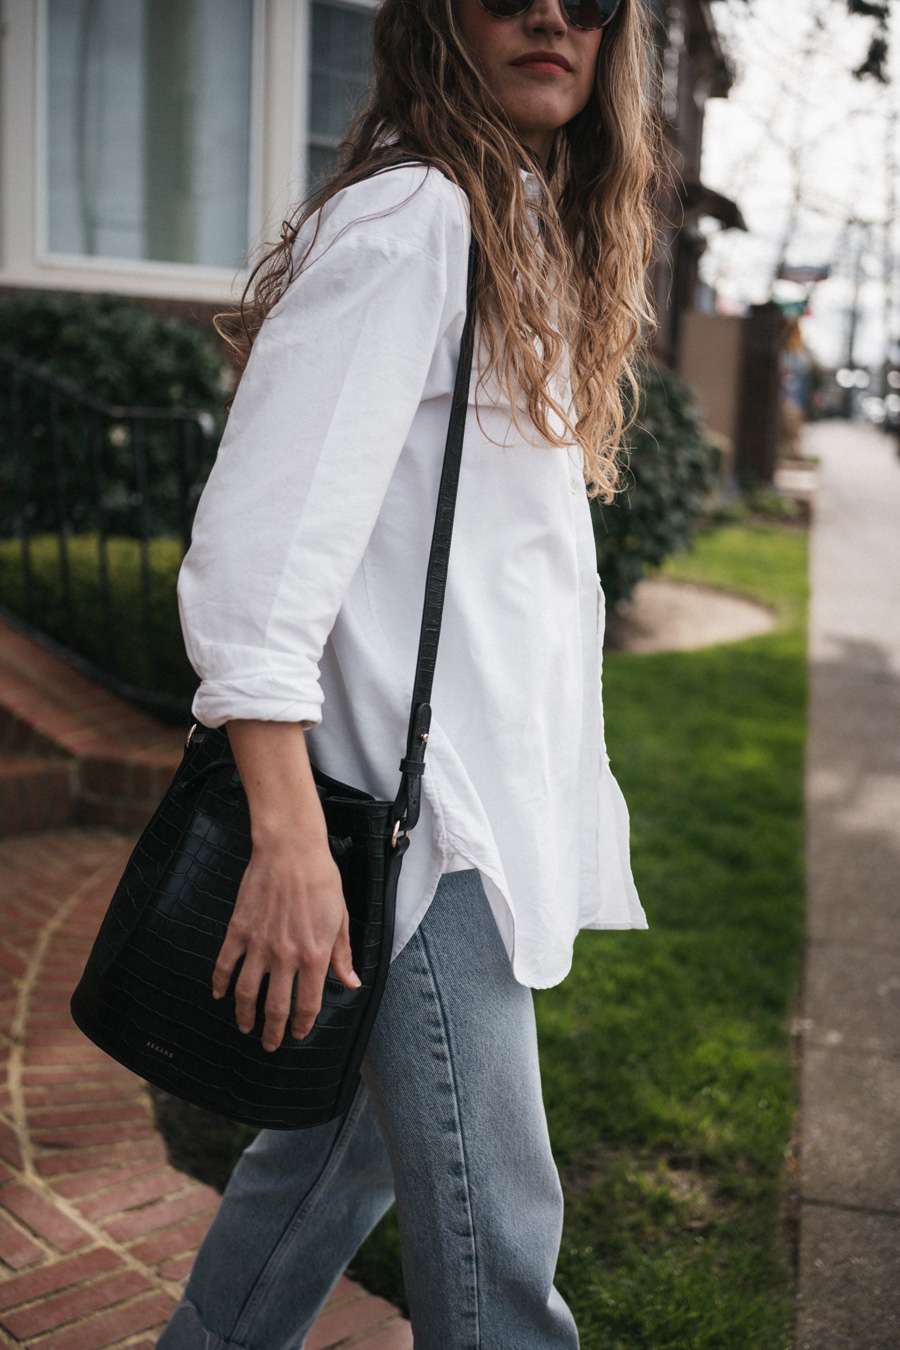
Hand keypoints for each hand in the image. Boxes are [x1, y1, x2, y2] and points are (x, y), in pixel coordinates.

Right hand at [212, 836, 358, 1050]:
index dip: (302, 1025)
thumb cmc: (321, 880)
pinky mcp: (238, 930)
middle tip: (270, 1044)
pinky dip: (219, 984)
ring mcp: (259, 944)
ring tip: (245, 1026)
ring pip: (245, 992)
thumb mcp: (341, 919)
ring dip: (244, 1015)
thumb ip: (342, 956)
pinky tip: (219, 995)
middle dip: (272, 1032)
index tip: (298, 1034)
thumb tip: (350, 983)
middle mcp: (286, 956)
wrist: (291, 849)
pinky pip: (225, 965)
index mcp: (314, 954)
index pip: (308, 1004)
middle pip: (275, 1007)